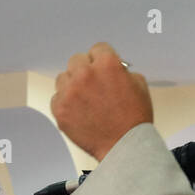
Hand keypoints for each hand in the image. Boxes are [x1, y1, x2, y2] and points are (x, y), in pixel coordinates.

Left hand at [51, 42, 152, 161]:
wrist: (123, 146)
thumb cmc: (133, 119)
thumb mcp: (138, 84)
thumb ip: (121, 70)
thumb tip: (113, 67)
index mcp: (107, 64)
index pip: (98, 48)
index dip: (102, 59)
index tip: (101, 67)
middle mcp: (85, 74)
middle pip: (77, 60)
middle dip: (85, 69)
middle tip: (93, 84)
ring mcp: (70, 92)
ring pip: (63, 77)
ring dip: (72, 85)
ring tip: (86, 100)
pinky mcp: (60, 109)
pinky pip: (56, 97)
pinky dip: (65, 103)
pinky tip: (78, 111)